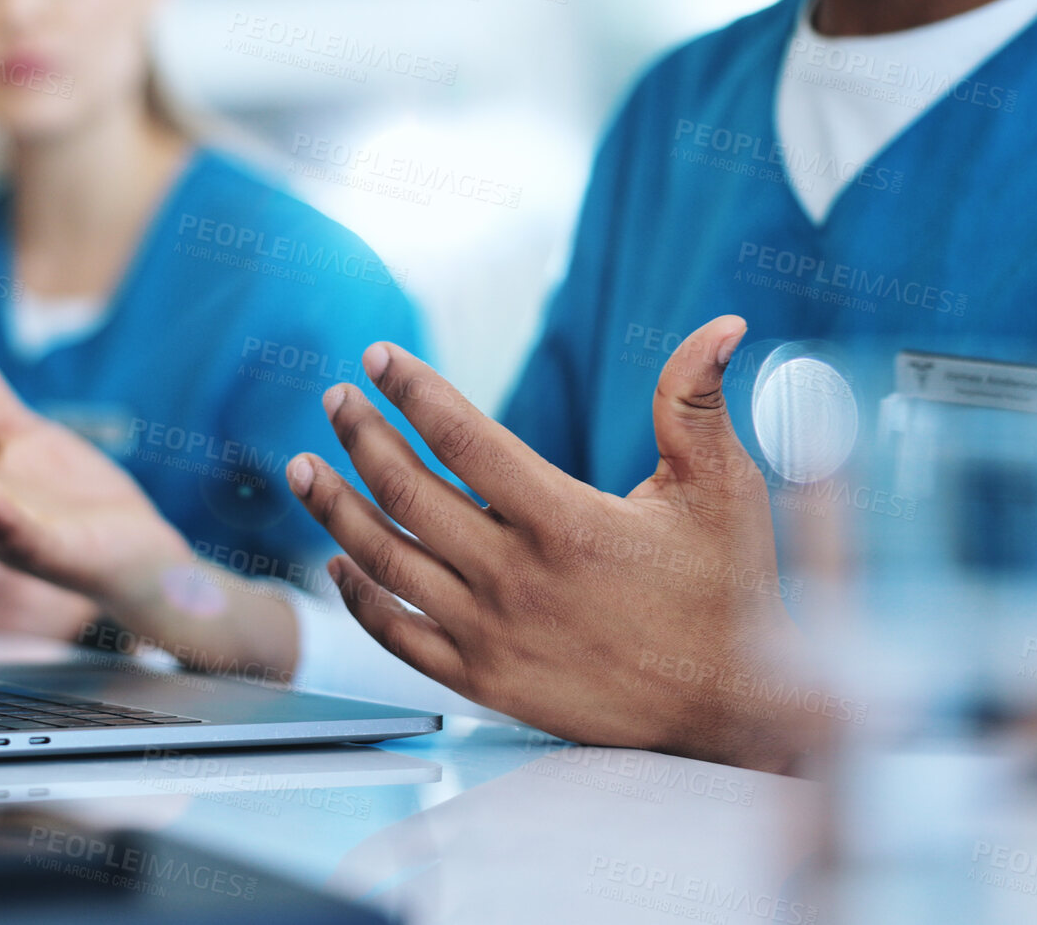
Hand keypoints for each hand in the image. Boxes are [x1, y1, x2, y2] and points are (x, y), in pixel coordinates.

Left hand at [284, 316, 807, 771]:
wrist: (733, 710)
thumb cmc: (730, 591)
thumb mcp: (727, 489)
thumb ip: (697, 403)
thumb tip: (722, 325)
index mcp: (566, 522)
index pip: (464, 437)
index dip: (413, 389)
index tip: (378, 356)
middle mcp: (516, 579)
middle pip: (408, 492)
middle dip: (361, 435)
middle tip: (335, 398)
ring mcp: (493, 634)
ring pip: (387, 560)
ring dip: (335, 509)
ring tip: (304, 468)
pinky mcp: (486, 681)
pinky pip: (399, 634)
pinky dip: (360, 597)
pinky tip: (340, 563)